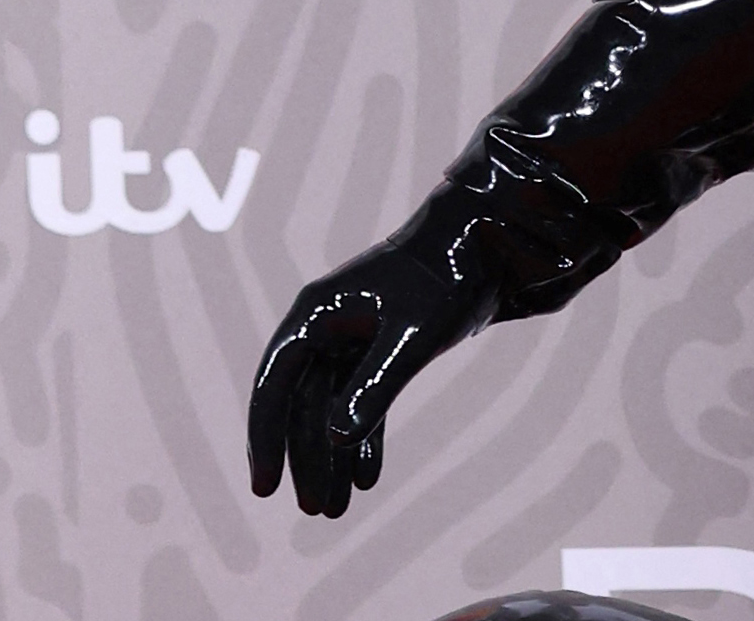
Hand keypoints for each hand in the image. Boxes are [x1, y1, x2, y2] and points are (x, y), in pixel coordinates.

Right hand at [248, 212, 502, 515]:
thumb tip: (336, 438)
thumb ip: (375, 385)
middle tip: (316, 511)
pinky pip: (362, 401)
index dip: (265, 437)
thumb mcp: (413, 336)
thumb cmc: (447, 278)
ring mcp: (352, 339)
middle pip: (304, 406)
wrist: (488, 243)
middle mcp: (326, 328)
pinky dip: (364, 436)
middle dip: (308, 459)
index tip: (265, 487)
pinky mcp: (381, 347)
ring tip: (335, 510)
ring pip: (333, 409)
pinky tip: (365, 478)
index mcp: (315, 316)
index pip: (274, 385)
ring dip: (334, 457)